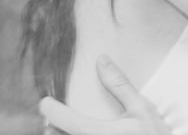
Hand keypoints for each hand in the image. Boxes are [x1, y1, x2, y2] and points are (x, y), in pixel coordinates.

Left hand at [40, 56, 170, 134]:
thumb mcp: (141, 108)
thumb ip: (119, 85)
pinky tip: (77, 133)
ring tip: (60, 128)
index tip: (45, 102)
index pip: (63, 120)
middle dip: (52, 126)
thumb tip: (101, 60)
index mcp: (98, 133)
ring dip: (61, 134)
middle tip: (51, 118)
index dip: (49, 109)